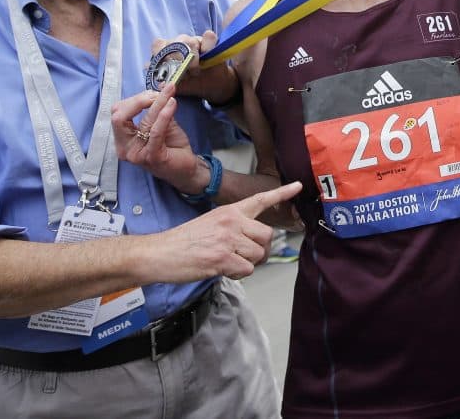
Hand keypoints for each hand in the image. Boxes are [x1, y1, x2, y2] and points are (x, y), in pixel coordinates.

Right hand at [112, 84, 206, 193]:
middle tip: (157, 94)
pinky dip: (163, 115)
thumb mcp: (163, 123)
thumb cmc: (172, 147)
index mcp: (123, 139)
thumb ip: (158, 107)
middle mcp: (125, 148)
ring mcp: (136, 154)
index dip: (134, 100)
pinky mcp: (151, 156)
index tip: (152, 93)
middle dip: (139, 100)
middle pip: (119, 116)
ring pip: (142, 121)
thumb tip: (162, 86)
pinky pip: (155, 131)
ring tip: (171, 93)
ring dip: (157, 103)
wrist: (187, 169)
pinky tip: (172, 104)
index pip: (117, 113)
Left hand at [150, 32, 237, 101]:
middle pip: (175, 42)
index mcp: (168, 52)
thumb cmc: (192, 83)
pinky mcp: (210, 42)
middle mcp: (180, 44)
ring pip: (190, 40)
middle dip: (178, 58)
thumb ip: (163, 78)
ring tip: (195, 71)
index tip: (163, 65)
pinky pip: (209, 37)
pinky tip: (207, 57)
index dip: (159, 51)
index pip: (158, 44)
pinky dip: (208, 46)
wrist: (213, 86)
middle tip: (183, 72)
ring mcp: (195, 41)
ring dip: (193, 57)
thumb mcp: (177, 84)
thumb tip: (146, 67)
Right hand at [155, 182, 303, 281]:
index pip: (260, 199)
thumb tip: (253, 242)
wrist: (161, 252)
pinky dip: (238, 274)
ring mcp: (228, 239)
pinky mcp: (223, 258)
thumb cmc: (184, 241)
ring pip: (259, 254)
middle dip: (260, 249)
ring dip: (247, 263)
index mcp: (229, 211)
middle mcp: (231, 222)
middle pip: (267, 236)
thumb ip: (234, 227)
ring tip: (227, 262)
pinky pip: (248, 269)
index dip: (281, 193)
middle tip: (244, 255)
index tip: (298, 186)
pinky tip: (223, 270)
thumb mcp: (210, 222)